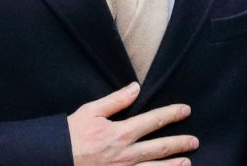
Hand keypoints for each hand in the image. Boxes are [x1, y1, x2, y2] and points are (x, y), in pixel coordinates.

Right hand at [68, 82, 198, 165]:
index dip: (172, 114)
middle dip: (179, 143)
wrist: (52, 158)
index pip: (153, 121)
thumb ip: (116, 100)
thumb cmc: (70, 135)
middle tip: (194, 141)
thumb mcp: (91, 111)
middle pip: (159, 148)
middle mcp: (125, 154)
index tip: (186, 111)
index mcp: (121, 133)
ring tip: (187, 163)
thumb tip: (136, 87)